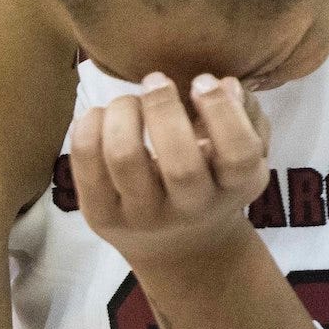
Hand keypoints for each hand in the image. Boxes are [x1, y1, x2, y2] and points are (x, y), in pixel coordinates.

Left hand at [69, 73, 271, 270]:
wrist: (177, 248)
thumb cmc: (211, 184)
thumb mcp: (239, 159)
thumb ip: (243, 117)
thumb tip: (224, 84)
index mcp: (233, 190)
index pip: (238, 156)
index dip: (221, 112)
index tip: (203, 81)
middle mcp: (190, 210)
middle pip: (180, 165)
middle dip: (164, 109)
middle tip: (156, 81)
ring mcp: (142, 217)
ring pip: (125, 158)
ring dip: (123, 112)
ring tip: (130, 102)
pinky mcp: (100, 216)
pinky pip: (86, 162)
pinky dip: (89, 125)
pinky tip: (102, 115)